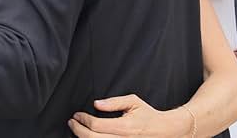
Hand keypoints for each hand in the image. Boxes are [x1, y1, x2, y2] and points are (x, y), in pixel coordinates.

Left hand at [68, 95, 190, 136]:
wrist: (164, 132)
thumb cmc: (148, 116)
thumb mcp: (133, 102)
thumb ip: (114, 102)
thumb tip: (97, 104)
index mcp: (125, 127)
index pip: (97, 126)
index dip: (83, 120)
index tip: (77, 115)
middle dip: (78, 130)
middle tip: (72, 122)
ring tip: (77, 130)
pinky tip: (89, 137)